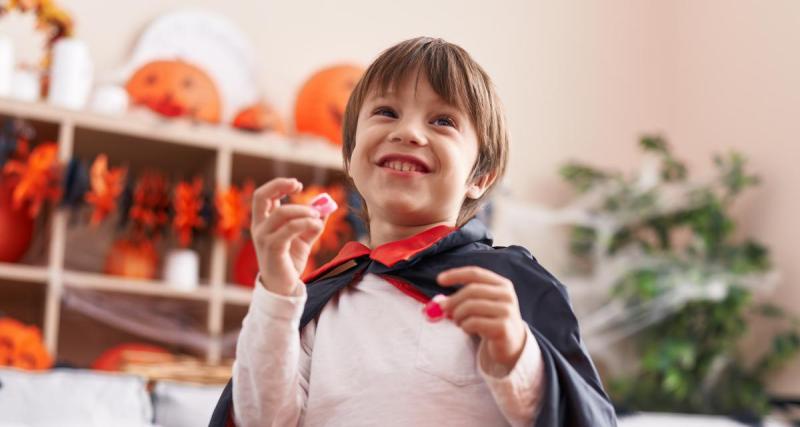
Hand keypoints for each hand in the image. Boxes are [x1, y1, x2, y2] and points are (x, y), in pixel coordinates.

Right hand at [251, 177, 324, 295]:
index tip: (297, 184)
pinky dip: (305, 222)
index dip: (278, 185)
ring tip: (318, 216)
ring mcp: (263, 238)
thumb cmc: (290, 260)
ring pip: (281, 212)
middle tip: (299, 185)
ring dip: (303, 209)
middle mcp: (259, 228)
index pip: (263, 196)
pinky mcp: (273, 248)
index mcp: (263, 222)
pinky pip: (289, 229)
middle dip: (279, 185)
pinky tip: (316, 225)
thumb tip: (326, 206)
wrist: (284, 286)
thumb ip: (312, 221)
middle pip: (261, 197)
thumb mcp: (304, 237)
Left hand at [437, 266, 527, 369]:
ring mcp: (506, 311)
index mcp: (502, 284)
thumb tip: (438, 302)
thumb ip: (462, 299)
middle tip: (443, 309)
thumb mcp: (481, 305)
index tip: (439, 280)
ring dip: (458, 315)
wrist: (511, 344)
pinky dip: (465, 326)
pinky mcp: (502, 328)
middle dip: (453, 299)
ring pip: (470, 306)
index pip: (475, 274)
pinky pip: (473, 323)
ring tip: (458, 321)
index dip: (456, 275)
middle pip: (471, 290)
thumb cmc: (491, 320)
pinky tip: (468, 329)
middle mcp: (507, 295)